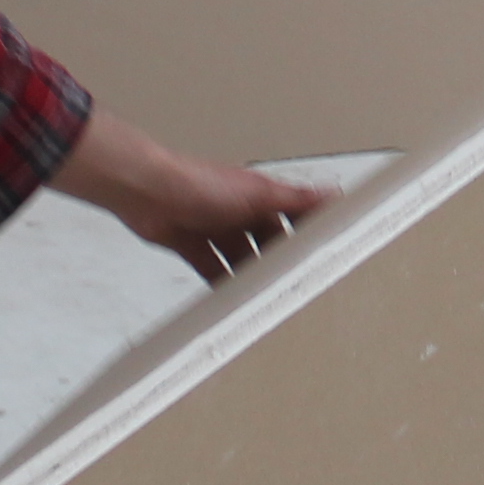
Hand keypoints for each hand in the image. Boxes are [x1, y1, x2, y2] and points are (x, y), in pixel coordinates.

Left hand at [57, 109, 310, 279]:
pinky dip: (223, 285)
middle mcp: (239, 212)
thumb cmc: (200, 183)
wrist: (147, 191)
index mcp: (259, 196)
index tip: (325, 255)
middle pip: (268, 242)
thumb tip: (336, 193)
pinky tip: (233, 301)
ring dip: (252, 276)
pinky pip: (213, 269)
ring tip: (268, 299)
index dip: (308, 235)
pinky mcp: (192, 245)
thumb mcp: (258, 193)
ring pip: (242, 259)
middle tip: (297, 286)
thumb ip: (296, 199)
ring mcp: (215, 229)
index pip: (294, 217)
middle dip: (280, 261)